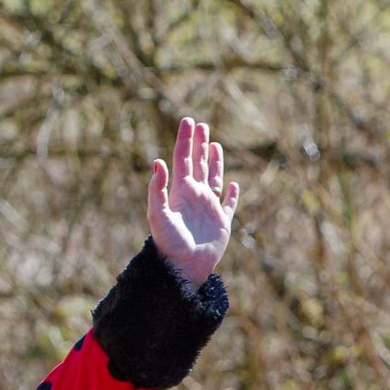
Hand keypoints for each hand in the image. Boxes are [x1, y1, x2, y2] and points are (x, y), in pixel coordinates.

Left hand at [147, 116, 240, 287]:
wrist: (182, 269)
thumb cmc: (168, 243)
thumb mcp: (158, 214)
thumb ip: (157, 189)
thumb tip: (158, 162)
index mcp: (180, 191)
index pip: (182, 159)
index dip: (185, 140)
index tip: (188, 120)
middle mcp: (194, 197)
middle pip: (197, 164)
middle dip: (199, 144)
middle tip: (201, 125)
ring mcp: (208, 209)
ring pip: (213, 178)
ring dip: (214, 162)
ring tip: (215, 146)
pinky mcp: (221, 223)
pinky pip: (228, 205)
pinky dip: (231, 195)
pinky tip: (232, 186)